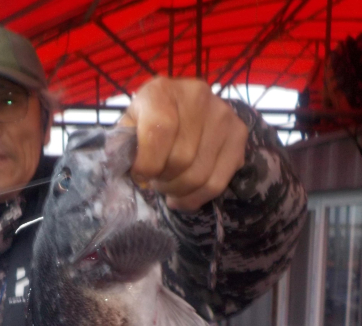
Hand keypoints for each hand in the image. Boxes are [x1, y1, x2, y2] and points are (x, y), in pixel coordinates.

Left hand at [120, 77, 247, 212]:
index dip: (147, 164)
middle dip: (162, 180)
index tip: (139, 174)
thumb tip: (122, 165)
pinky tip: (183, 195)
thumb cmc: (146, 123)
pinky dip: (195, 198)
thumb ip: (122, 145)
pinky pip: (217, 183)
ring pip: (199, 176)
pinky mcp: (239, 134)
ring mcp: (223, 114)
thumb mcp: (128, 127)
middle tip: (155, 179)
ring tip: (168, 185)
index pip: (160, 132)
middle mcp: (197, 96)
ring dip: (177, 191)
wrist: (180, 109)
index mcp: (161, 90)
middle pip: (181, 159)